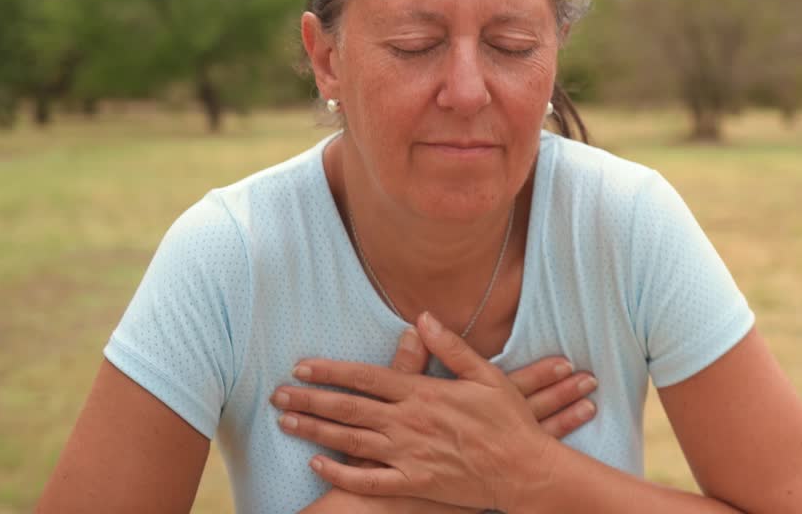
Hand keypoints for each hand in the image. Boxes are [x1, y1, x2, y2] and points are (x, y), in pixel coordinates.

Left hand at [277, 313, 591, 509]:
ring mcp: (408, 456)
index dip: (330, 371)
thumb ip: (451, 347)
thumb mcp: (487, 376)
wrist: (524, 471)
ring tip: (286, 423)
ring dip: (314, 432)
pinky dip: (340, 474)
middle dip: (309, 400)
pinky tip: (318, 465)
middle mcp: (409, 423)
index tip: (302, 365)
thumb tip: (422, 317)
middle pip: (348, 409)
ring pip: (350, 443)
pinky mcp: (413, 484)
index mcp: (424, 393)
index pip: (366, 378)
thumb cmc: (509, 421)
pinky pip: (368, 481)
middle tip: (277, 395)